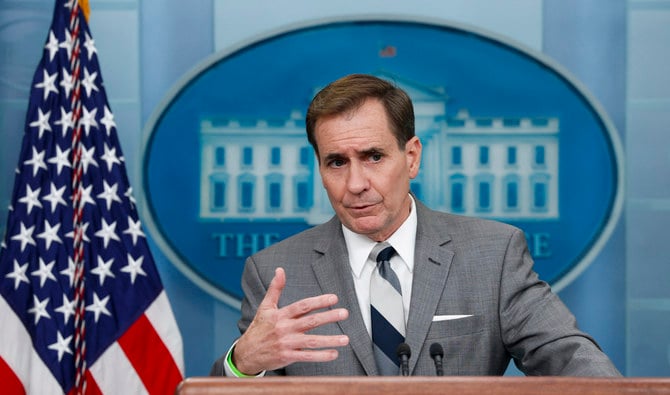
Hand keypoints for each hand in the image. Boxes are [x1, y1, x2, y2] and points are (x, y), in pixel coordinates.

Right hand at [232, 267, 349, 374]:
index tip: (333, 298)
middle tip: (344, 313)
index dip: (318, 301)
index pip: (302, 306)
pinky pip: (307, 356)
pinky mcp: (287, 357)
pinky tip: (334, 353)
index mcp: (281, 315)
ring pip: (312, 341)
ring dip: (330, 340)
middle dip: (329, 317)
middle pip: (311, 321)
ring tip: (345, 339)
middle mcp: (285, 328)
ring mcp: (287, 343)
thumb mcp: (265, 307)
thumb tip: (280, 270)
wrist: (246, 353)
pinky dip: (321, 356)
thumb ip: (275, 288)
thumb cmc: (259, 328)